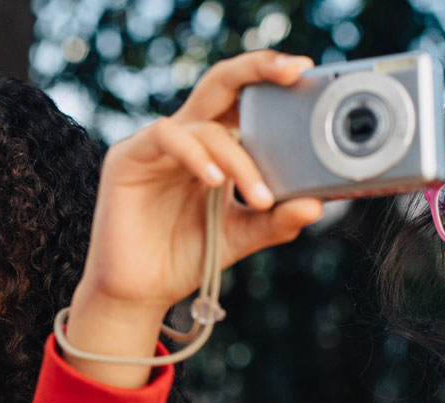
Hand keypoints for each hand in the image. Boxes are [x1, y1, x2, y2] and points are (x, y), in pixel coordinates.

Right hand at [65, 51, 324, 386]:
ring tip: (260, 196)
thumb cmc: (188, 256)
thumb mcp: (242, 236)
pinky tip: (215, 180)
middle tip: (294, 71)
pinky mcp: (129, 157)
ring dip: (239, 158)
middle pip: (222, 84)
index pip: (244, 101)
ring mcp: (157, 145)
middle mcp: (188, 137)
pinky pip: (166, 136)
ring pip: (205, 125)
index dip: (272, 83)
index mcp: (215, 147)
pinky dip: (196, 154)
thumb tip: (316, 205)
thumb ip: (276, 221)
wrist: (142, 292)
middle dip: (258, 69)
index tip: (306, 73)